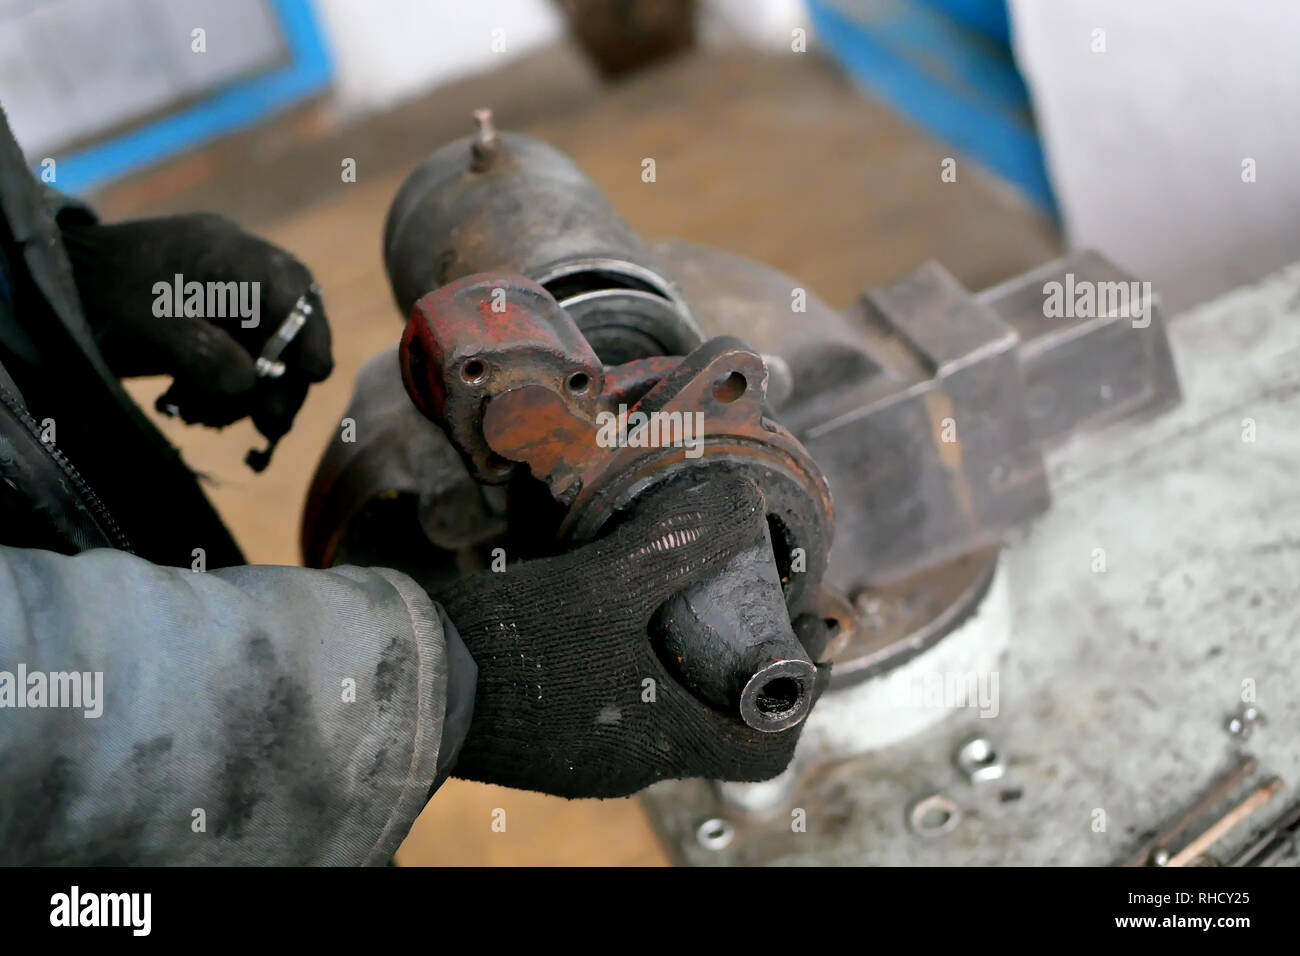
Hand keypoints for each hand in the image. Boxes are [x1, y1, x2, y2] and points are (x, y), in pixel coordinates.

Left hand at [61, 213, 332, 468]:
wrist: (52, 288)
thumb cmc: (98, 297)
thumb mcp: (147, 326)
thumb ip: (203, 353)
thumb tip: (250, 385)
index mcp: (227, 252)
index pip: (291, 290)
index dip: (309, 333)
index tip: (314, 375)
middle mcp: (237, 270)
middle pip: (288, 326)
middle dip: (280, 379)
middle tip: (270, 424)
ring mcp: (225, 298)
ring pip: (267, 350)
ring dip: (252, 394)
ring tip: (212, 419)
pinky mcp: (211, 325)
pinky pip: (241, 360)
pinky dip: (229, 391)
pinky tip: (199, 409)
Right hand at [436, 474, 827, 798]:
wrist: (412, 677)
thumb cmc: (511, 645)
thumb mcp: (606, 582)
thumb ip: (679, 541)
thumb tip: (742, 502)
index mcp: (660, 738)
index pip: (764, 748)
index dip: (796, 696)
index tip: (795, 638)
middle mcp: (632, 758)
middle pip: (715, 717)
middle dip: (735, 653)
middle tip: (740, 591)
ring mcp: (589, 750)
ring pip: (664, 702)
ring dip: (681, 649)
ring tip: (681, 584)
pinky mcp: (552, 729)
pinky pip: (616, 695)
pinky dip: (633, 653)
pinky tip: (617, 605)